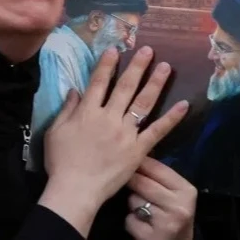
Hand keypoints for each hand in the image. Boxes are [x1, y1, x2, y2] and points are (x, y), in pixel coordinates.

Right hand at [39, 46, 188, 236]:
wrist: (75, 190)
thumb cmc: (61, 162)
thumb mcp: (55, 131)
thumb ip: (67, 109)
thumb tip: (75, 90)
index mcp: (88, 112)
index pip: (99, 82)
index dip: (107, 64)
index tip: (115, 49)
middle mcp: (109, 117)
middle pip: (126, 87)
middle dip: (137, 66)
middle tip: (148, 50)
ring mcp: (126, 132)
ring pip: (143, 103)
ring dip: (155, 83)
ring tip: (166, 66)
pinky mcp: (138, 149)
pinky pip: (157, 131)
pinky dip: (171, 118)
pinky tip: (183, 105)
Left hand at [126, 157, 195, 239]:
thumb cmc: (174, 216)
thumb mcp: (175, 195)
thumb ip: (160, 177)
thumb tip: (136, 153)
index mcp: (187, 190)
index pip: (156, 167)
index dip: (139, 162)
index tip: (128, 159)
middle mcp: (179, 206)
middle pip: (142, 182)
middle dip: (133, 183)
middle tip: (130, 183)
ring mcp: (167, 223)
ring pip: (134, 201)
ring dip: (132, 205)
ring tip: (142, 209)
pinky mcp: (152, 237)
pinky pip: (129, 220)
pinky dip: (131, 222)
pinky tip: (142, 224)